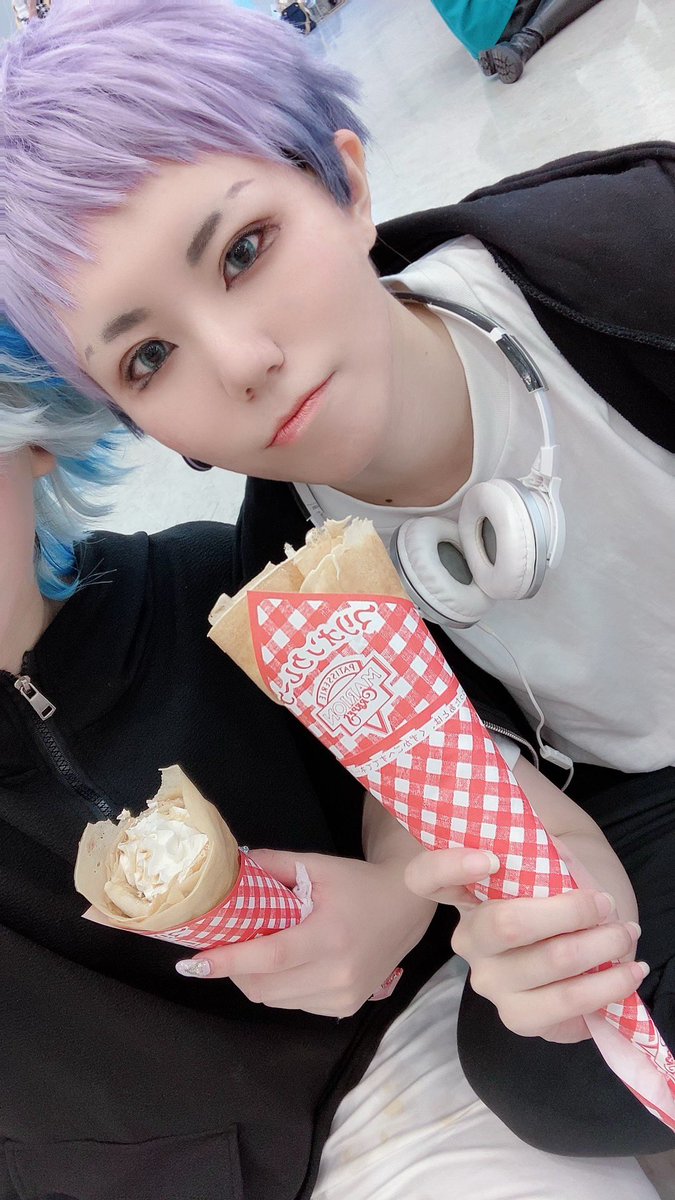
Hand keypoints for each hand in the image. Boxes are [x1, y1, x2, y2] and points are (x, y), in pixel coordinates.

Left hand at [175, 848, 435, 1016]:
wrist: (406, 909)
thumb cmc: (358, 883)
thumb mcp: (317, 865)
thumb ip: (273, 865)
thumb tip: (228, 867)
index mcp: (330, 935)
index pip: (270, 957)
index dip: (229, 961)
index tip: (194, 962)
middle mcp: (338, 973)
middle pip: (264, 986)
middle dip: (234, 970)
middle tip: (221, 948)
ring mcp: (343, 996)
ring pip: (275, 1000)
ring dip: (254, 980)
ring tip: (252, 954)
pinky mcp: (345, 1007)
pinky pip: (294, 1004)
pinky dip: (278, 988)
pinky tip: (285, 965)